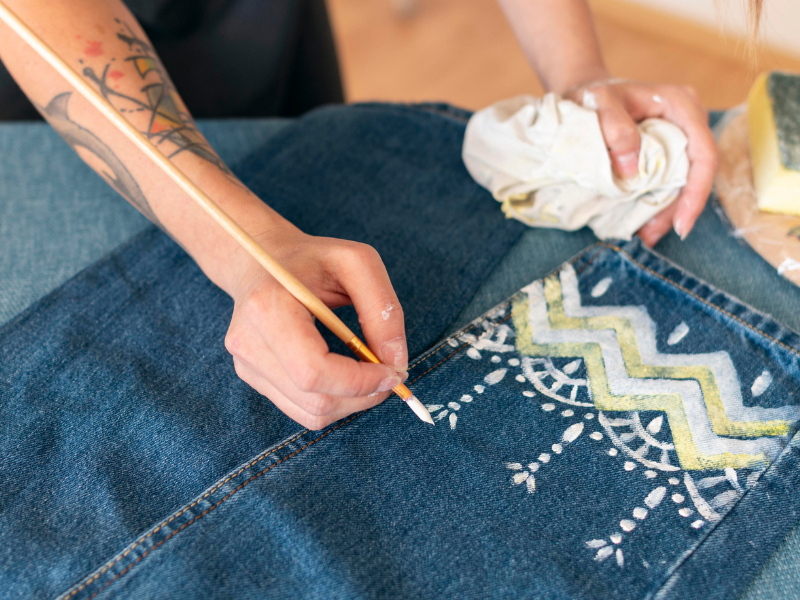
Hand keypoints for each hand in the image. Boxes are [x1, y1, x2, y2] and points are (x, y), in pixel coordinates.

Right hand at [223, 223, 407, 429]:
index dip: (360, 381)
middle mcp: (248, 343)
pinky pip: (301, 410)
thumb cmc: (312, 259)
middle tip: (391, 374)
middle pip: (314, 399)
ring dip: (352, 402)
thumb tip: (396, 361)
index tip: (394, 371)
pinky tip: (344, 374)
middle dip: (364, 395)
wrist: (262, 261)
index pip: (313, 371)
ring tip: (369, 372)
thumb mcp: (357, 262)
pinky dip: (334, 400)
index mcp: (267, 308)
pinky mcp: (252, 377)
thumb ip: (382, 308)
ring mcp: (246, 364)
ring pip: (311, 412)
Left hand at [565, 79, 717, 245]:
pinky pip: (669, 179)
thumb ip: (614, 128)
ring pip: (684, 180)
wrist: (586, 90)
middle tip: (651, 235)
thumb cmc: (593, 94)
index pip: (703, 153)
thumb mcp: (598, 103)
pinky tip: (643, 223)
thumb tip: (631, 168)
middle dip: (680, 208)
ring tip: (646, 235)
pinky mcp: (667, 149)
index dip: (696, 191)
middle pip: (697, 172)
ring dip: (668, 210)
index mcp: (681, 104)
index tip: (682, 223)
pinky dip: (658, 202)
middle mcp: (688, 120)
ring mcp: (680, 136)